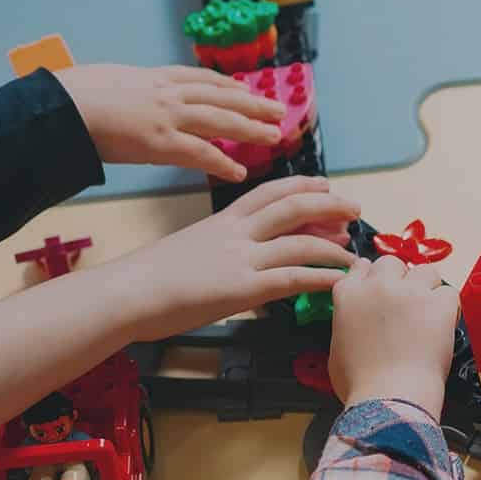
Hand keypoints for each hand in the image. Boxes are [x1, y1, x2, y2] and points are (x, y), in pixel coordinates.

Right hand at [56, 64, 286, 182]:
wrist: (59, 106)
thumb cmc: (72, 94)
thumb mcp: (108, 79)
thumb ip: (128, 86)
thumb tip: (126, 90)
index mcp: (154, 76)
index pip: (201, 78)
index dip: (228, 85)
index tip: (246, 89)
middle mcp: (167, 92)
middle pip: (221, 95)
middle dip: (252, 103)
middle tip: (278, 110)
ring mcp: (167, 116)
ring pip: (220, 120)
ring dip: (250, 128)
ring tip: (274, 136)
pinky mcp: (160, 142)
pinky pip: (200, 153)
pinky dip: (222, 163)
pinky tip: (239, 172)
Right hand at [111, 176, 358, 340]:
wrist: (126, 293)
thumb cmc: (149, 277)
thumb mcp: (190, 248)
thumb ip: (219, 246)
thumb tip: (236, 255)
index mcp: (222, 221)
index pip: (269, 192)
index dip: (301, 186)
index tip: (324, 186)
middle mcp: (236, 234)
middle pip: (293, 207)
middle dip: (329, 206)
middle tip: (353, 210)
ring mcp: (241, 259)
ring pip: (300, 242)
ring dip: (333, 248)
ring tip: (352, 254)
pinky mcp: (242, 289)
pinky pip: (292, 278)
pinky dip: (320, 277)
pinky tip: (338, 281)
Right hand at [327, 256, 458, 419]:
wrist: (389, 397)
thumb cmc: (361, 384)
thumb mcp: (338, 349)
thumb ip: (348, 323)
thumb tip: (358, 324)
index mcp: (348, 295)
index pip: (362, 268)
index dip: (374, 277)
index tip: (382, 286)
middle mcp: (378, 286)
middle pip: (392, 263)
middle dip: (400, 279)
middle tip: (407, 304)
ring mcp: (409, 292)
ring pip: (425, 271)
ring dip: (427, 288)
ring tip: (428, 313)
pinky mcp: (437, 304)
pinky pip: (449, 293)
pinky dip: (449, 308)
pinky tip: (443, 325)